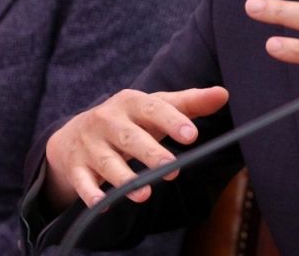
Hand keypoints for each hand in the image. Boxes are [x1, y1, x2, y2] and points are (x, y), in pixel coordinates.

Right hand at [44, 87, 228, 208]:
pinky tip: (104, 204)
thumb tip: (223, 94)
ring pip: (108, 162)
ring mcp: (90, 145)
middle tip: (172, 167)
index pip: (153, 108)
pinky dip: (92, 194)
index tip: (192, 135)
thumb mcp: (155, 107)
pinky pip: (83, 182)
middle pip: (130, 137)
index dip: (172, 121)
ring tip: (144, 194)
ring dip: (124, 178)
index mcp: (130, 102)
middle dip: (150, 152)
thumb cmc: (129, 120)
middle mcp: (107, 120)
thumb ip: (189, 104)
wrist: (75, 134)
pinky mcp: (76, 168)